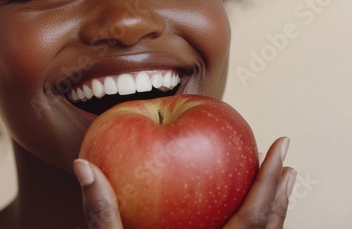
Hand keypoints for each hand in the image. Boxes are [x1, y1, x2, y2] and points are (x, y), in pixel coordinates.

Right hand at [74, 137, 295, 228]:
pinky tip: (246, 216)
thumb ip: (101, 213)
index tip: (281, 148)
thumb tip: (83, 165)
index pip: (254, 219)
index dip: (268, 180)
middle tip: (286, 162)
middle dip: (279, 194)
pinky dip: (259, 228)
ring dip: (274, 211)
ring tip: (279, 183)